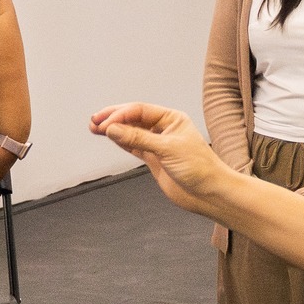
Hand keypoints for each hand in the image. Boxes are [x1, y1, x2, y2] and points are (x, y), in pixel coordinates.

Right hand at [88, 103, 229, 215]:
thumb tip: (113, 129)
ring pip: (131, 132)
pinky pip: (133, 146)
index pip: (140, 110)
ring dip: (114, 129)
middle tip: (94, 120)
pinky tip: (109, 137)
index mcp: (172, 118)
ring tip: (94, 127)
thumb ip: (139, 138)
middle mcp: (164, 128)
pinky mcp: (154, 159)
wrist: (209, 193)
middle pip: (133, 118)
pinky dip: (120, 141)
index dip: (121, 115)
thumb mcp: (167, 149)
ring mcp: (158, 144)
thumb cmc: (199, 168)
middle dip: (113, 118)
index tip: (105, 123)